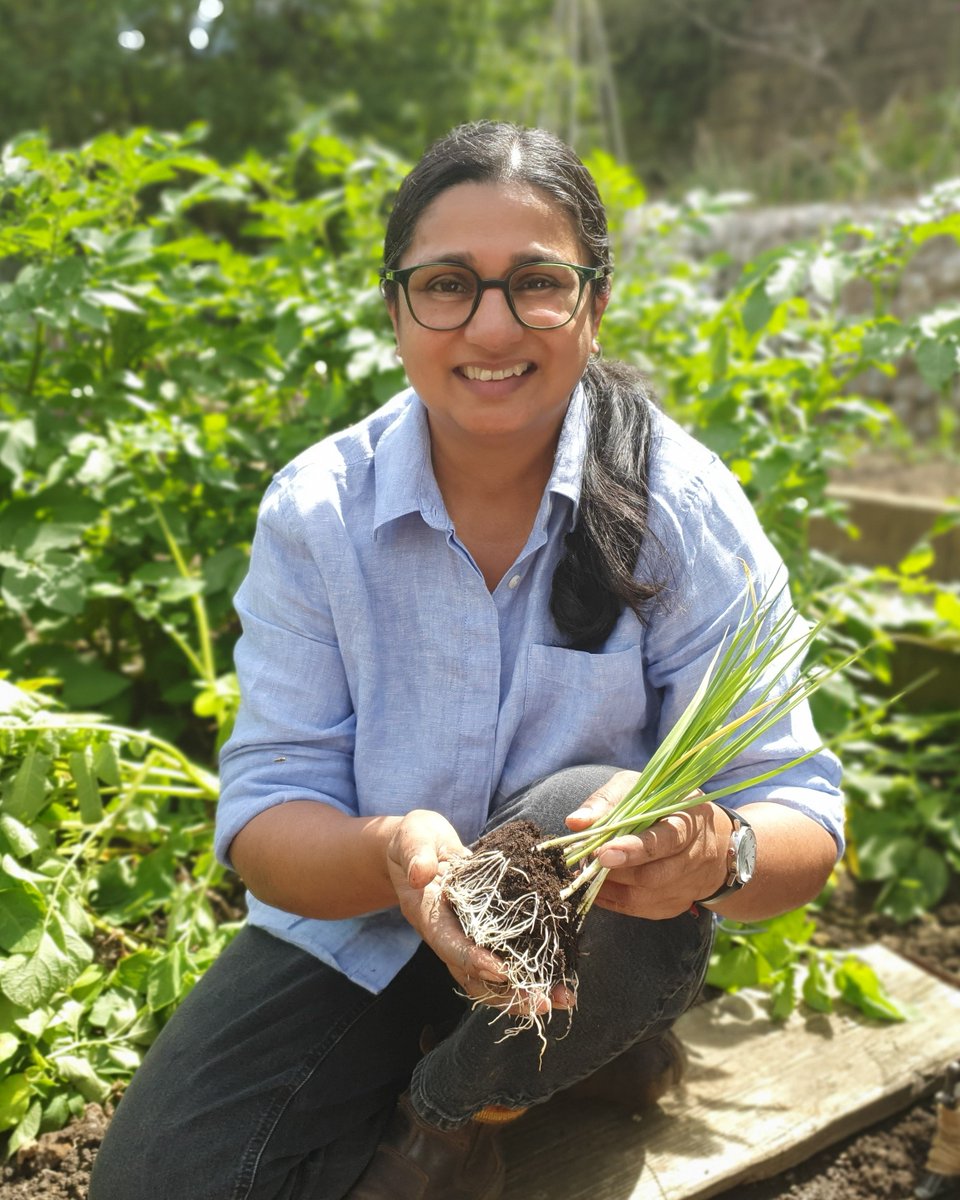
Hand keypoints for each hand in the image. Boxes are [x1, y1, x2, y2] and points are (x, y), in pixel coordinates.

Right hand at [386, 811, 573, 1014]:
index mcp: (428, 914)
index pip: (448, 943)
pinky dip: (530, 971)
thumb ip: (416, 853)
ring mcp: (466, 937)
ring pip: (491, 977)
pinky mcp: (485, 931)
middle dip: (508, 993)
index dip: (473, 959)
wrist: (418, 848)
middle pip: (473, 976)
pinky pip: (505, 957)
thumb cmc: (417, 840)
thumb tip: (421, 874)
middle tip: (542, 1003)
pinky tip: (559, 978)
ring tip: (560, 997)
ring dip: (524, 991)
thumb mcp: (414, 836)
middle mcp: (448, 935)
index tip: (501, 971)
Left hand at [565, 771, 729, 918]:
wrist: (710, 840)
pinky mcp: (676, 904)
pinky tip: (596, 887)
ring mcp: (686, 885)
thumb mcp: (641, 788)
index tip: (603, 854)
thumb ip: (608, 801)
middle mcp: (692, 858)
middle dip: (614, 872)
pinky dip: (613, 900)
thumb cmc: (665, 806)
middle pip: (652, 875)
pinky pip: (641, 910)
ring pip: (643, 897)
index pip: (664, 841)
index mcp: (687, 822)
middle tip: (585, 861)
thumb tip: (575, 821)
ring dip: (609, 887)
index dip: (633, 849)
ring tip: (587, 872)